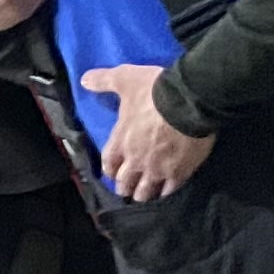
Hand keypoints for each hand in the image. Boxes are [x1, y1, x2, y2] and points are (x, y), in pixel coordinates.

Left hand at [80, 63, 214, 201]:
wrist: (189, 101)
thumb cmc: (154, 91)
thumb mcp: (125, 79)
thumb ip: (104, 81)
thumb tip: (84, 80)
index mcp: (120, 141)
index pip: (108, 164)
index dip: (109, 170)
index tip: (112, 172)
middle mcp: (135, 160)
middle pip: (125, 183)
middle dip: (125, 186)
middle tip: (128, 187)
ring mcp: (157, 169)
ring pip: (145, 192)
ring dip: (143, 194)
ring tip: (145, 194)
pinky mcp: (179, 173)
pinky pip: (169, 190)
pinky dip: (166, 192)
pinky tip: (166, 191)